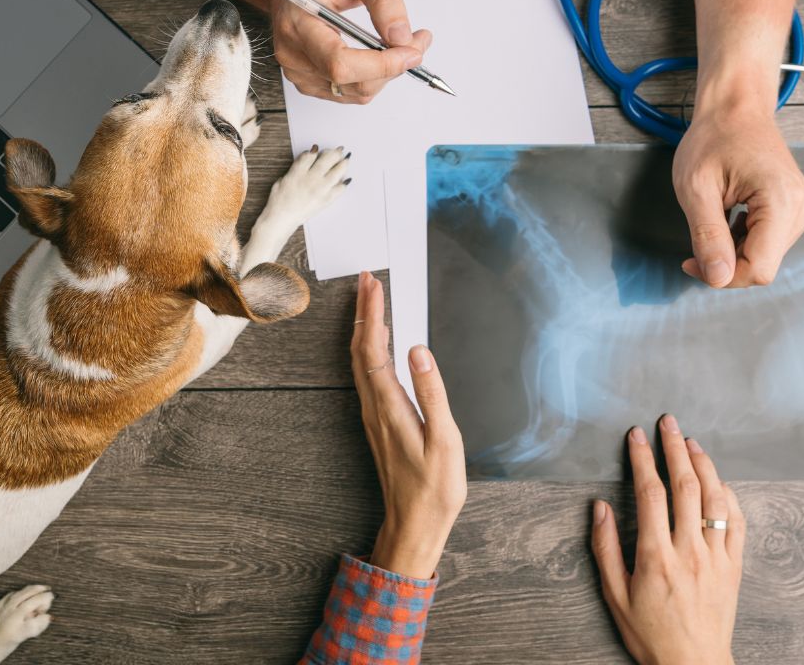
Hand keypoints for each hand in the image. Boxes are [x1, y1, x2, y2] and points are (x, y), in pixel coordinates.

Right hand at [191, 0, 430, 104]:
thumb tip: (401, 36)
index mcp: (297, 24)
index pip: (339, 63)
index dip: (381, 64)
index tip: (412, 50)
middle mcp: (293, 54)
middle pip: (352, 83)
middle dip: (393, 67)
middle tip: (417, 42)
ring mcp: (299, 73)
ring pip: (357, 92)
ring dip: (387, 73)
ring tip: (400, 43)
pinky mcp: (310, 83)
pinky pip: (352, 93)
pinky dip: (374, 77)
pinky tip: (379, 54)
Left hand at [350, 271, 466, 578]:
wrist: (414, 523)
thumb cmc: (435, 488)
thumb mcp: (444, 440)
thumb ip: (431, 393)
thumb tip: (418, 351)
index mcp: (389, 406)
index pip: (374, 348)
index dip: (372, 313)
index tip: (373, 284)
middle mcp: (374, 407)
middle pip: (361, 349)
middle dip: (363, 311)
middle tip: (367, 280)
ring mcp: (373, 415)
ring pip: (360, 361)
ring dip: (364, 328)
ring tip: (370, 302)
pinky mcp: (378, 422)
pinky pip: (366, 375)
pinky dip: (368, 350)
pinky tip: (377, 345)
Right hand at [592, 415, 744, 664]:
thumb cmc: (650, 633)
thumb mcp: (615, 595)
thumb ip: (606, 549)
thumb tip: (600, 508)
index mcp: (656, 556)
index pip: (650, 493)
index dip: (642, 459)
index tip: (636, 436)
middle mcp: (690, 551)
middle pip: (685, 486)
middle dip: (674, 448)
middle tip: (667, 422)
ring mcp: (717, 558)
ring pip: (715, 499)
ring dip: (704, 464)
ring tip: (692, 442)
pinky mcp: (735, 567)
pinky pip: (738, 523)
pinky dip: (729, 496)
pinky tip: (719, 481)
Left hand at [679, 0, 803, 288]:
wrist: (736, 109)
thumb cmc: (714, 139)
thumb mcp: (697, 189)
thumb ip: (708, 236)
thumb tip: (717, 279)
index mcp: (781, 203)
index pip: (760, 269)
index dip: (723, 276)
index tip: (691, 261)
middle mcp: (801, 210)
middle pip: (763, 266)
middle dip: (725, 265)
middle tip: (694, 246)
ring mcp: (802, 211)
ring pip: (764, 258)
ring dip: (732, 253)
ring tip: (711, 222)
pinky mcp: (794, 210)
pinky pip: (768, 243)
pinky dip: (742, 243)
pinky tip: (725, 221)